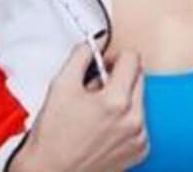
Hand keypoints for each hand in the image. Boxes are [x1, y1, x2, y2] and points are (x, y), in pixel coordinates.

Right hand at [17, 41, 148, 171]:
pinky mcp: (140, 151)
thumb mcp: (61, 85)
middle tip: (94, 89)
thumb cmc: (53, 136)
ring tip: (96, 112)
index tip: (103, 64)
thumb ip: (82, 55)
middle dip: (119, 77)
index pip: (132, 59)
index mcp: (117, 101)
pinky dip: (126, 120)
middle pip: (139, 77)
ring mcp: (139, 137)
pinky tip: (104, 128)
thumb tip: (95, 41)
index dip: (114, 56)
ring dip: (123, 99)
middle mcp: (134, 120)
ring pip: (140, 100)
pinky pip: (140, 123)